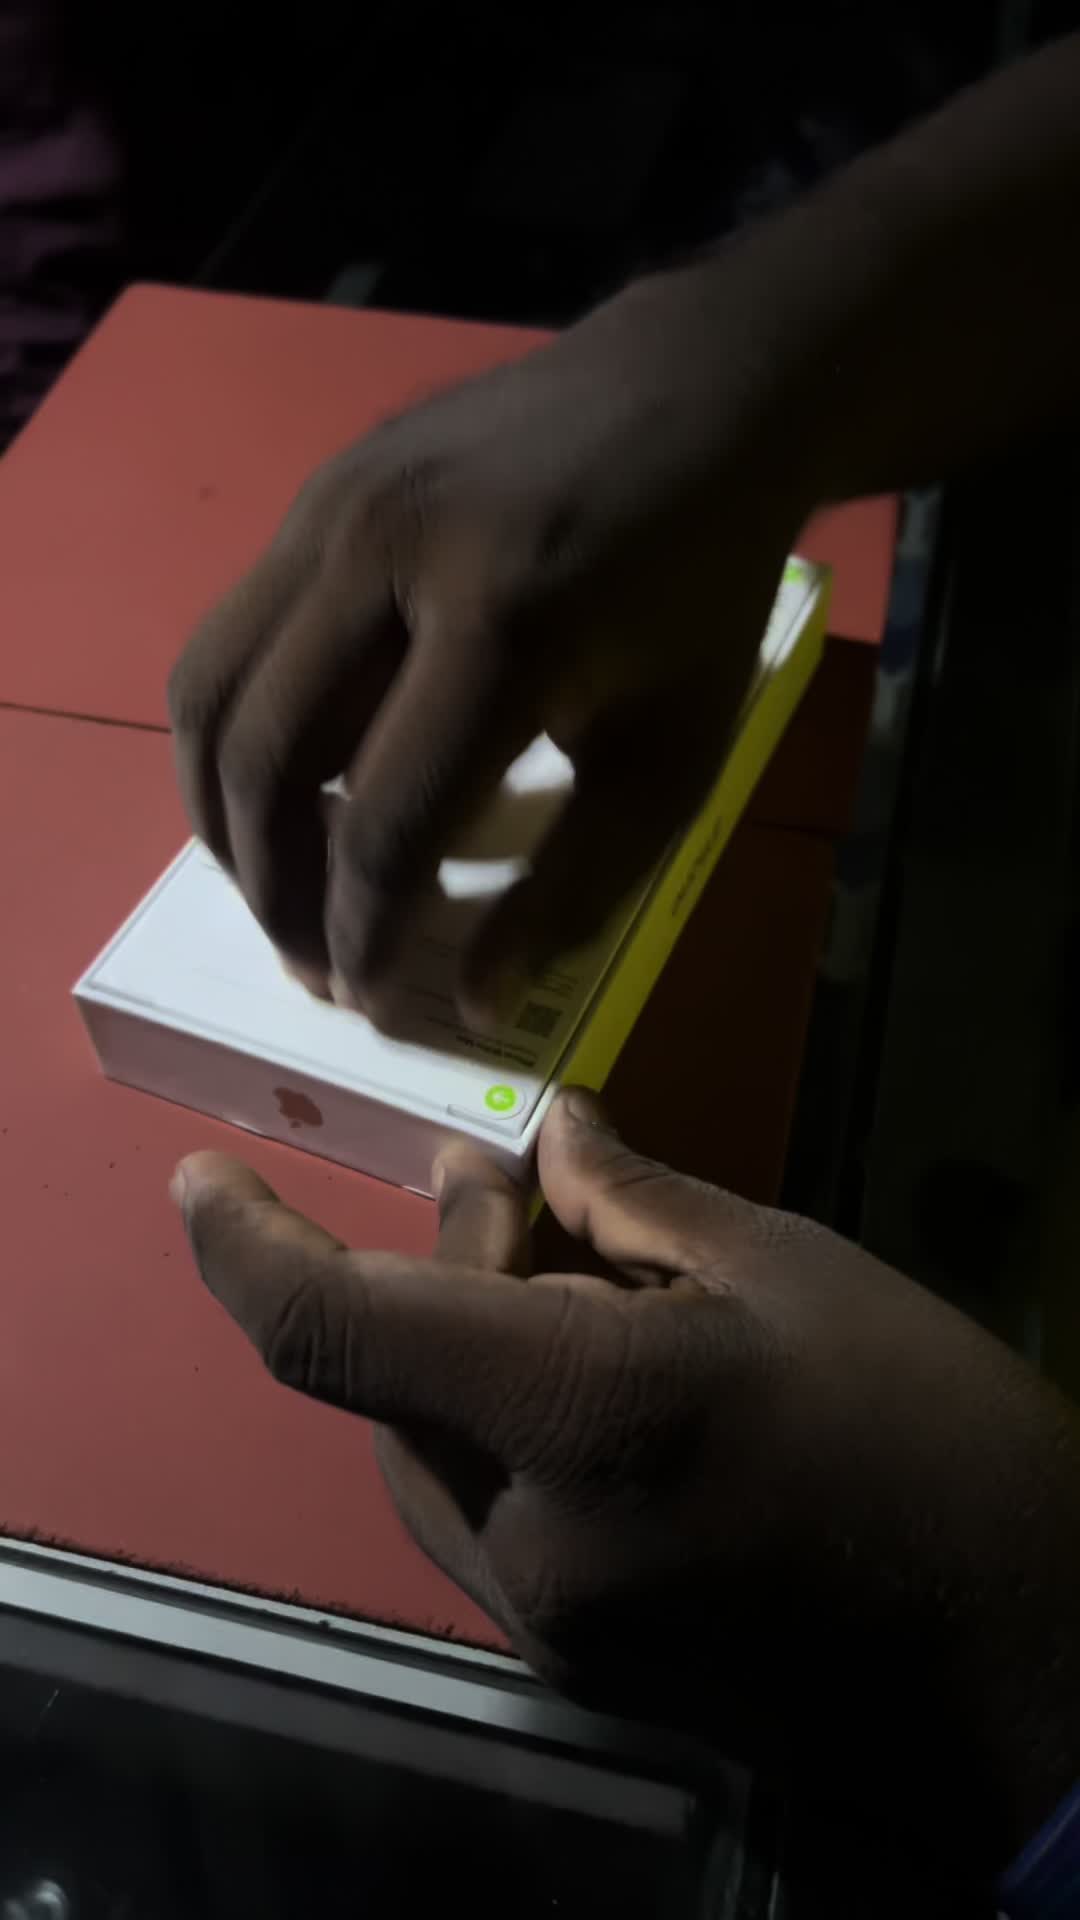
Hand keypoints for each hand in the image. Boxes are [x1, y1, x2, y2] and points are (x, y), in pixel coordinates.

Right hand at [167, 269, 804, 1021]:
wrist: (693, 398)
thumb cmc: (700, 593)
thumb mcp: (676, 752)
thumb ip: (578, 885)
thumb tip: (472, 998)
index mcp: (506, 623)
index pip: (387, 819)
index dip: (364, 933)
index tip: (370, 1001)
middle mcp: (391, 553)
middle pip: (270, 761)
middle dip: (276, 890)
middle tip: (312, 962)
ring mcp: (334, 506)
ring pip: (211, 694)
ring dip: (222, 817)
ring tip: (274, 886)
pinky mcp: (312, 490)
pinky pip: (227, 634)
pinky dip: (231, 733)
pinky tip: (277, 787)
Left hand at [172, 1092, 1079, 1869]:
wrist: (1032, 1666)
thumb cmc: (929, 1436)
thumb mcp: (792, 1272)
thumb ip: (639, 1202)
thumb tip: (551, 1135)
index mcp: (577, 1416)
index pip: (336, 1332)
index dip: (243, 1249)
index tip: (198, 1181)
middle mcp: (528, 1538)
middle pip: (393, 1383)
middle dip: (431, 1264)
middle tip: (512, 1182)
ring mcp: (548, 1622)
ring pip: (432, 1456)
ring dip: (460, 1350)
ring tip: (563, 1270)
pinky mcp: (582, 1665)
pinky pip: (490, 1521)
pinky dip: (504, 1429)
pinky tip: (593, 1375)